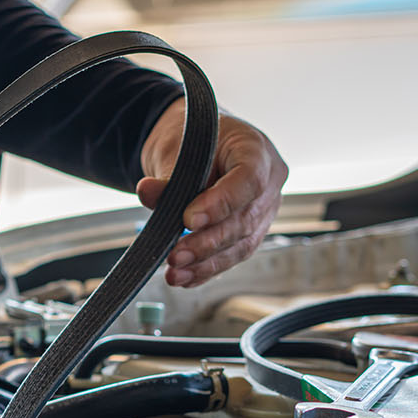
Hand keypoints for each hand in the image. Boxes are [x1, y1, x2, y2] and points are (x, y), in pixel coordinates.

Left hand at [137, 98, 286, 287]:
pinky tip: (186, 278)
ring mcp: (264, 210)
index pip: (248, 180)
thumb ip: (167, 175)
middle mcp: (269, 182)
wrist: (198, 145)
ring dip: (206, 262)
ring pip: (241, 243)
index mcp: (257, 150)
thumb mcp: (177, 148)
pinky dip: (207, 269)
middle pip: (244, 219)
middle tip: (176, 255)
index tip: (189, 220)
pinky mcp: (252, 232)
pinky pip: (233, 254)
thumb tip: (148, 192)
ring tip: (176, 273)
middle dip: (208, 242)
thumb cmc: (194, 139)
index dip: (220, 204)